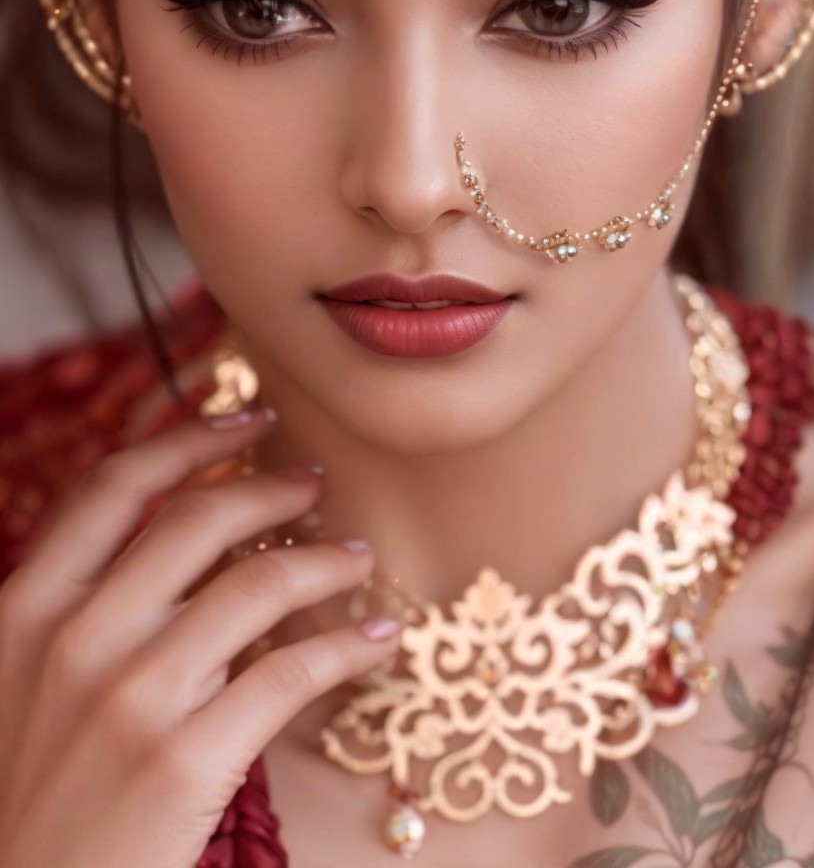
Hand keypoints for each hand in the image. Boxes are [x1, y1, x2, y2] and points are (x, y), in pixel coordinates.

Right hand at [0, 410, 398, 867]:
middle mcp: (75, 636)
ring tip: (358, 557)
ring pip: (256, 585)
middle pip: (197, 519)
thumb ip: (88, 607)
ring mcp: (130, 695)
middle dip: (269, 487)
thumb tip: (187, 542)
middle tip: (313, 482)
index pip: (115, 485)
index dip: (190, 437)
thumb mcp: (25, 682)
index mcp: (27, 607)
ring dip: (325, 561)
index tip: (249, 417)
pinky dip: (348, 647)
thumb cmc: (32, 795)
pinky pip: (290, 673)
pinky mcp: (185, 759)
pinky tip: (379, 640)